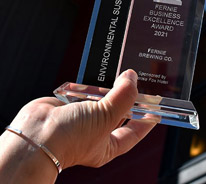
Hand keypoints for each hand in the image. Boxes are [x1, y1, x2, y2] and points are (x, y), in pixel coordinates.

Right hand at [4, 70, 156, 170]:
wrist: (36, 134)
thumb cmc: (69, 139)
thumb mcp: (106, 117)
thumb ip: (123, 97)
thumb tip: (132, 78)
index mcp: (108, 145)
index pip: (134, 132)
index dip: (146, 120)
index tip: (156, 108)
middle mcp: (97, 132)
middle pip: (120, 111)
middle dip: (129, 97)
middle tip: (141, 82)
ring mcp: (84, 117)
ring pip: (104, 98)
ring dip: (112, 87)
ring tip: (124, 74)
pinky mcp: (72, 104)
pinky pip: (88, 90)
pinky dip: (94, 82)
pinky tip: (102, 74)